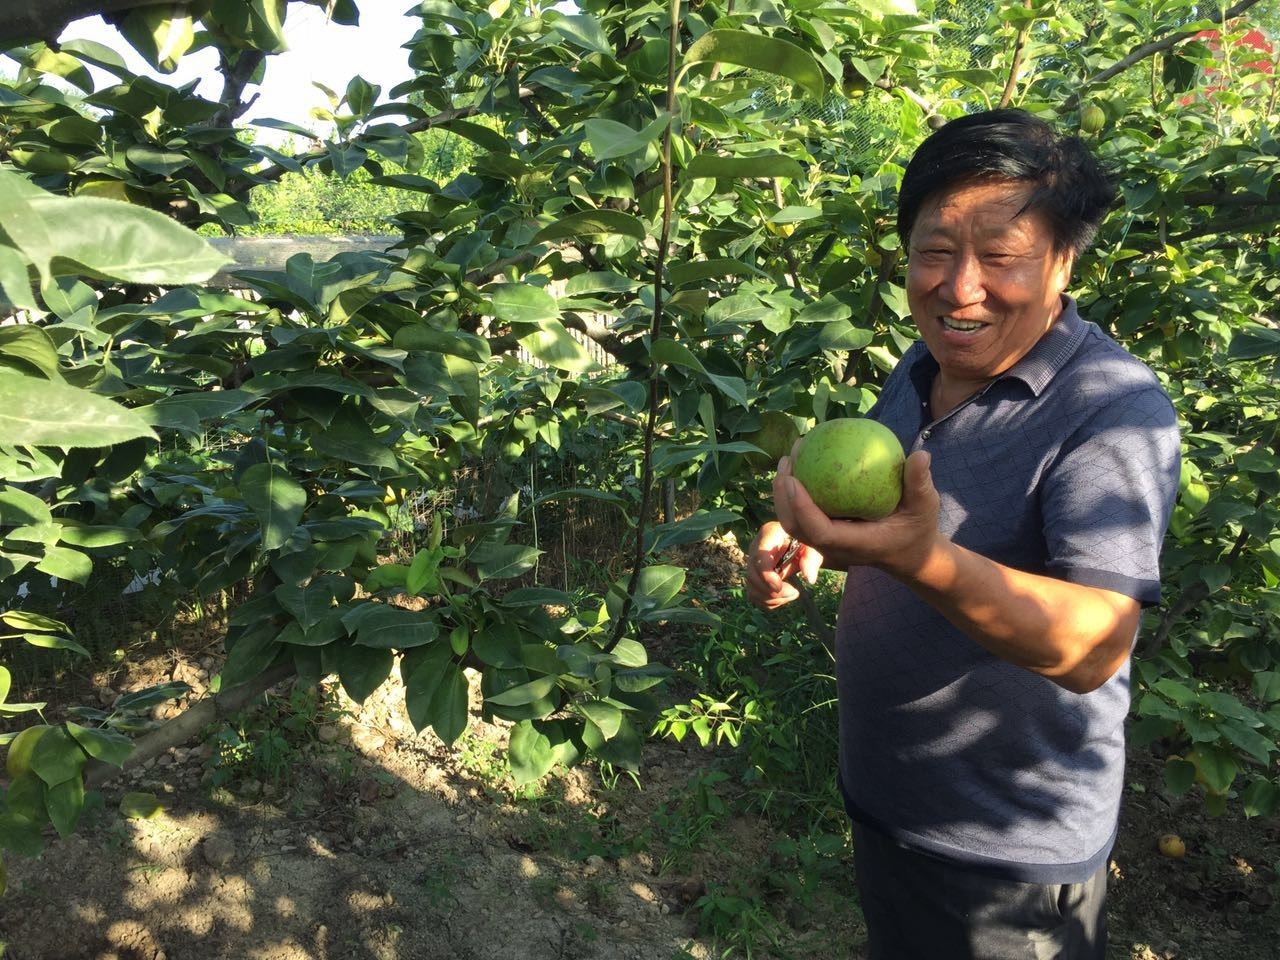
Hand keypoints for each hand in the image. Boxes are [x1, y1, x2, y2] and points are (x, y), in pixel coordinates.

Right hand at [745, 520, 822, 610]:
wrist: (796, 540)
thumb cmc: (803, 540)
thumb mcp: (811, 545)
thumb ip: (811, 558)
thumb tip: (809, 579)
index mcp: (768, 535)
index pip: (759, 557)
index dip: (766, 575)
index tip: (779, 587)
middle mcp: (755, 549)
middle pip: (752, 576)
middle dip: (772, 592)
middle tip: (795, 593)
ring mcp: (752, 564)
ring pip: (752, 589)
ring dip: (772, 599)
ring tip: (792, 594)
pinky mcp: (754, 577)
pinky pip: (754, 596)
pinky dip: (769, 602)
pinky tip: (784, 598)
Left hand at [773, 449, 941, 575]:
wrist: (909, 553)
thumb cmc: (917, 528)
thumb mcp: (926, 506)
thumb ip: (921, 484)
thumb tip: (921, 455)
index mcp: (857, 543)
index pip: (821, 531)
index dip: (802, 508)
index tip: (794, 479)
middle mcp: (836, 547)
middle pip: (797, 528)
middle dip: (783, 497)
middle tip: (787, 460)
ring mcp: (827, 543)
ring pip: (793, 524)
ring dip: (783, 494)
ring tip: (787, 459)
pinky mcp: (825, 534)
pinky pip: (802, 515)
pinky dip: (794, 494)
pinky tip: (800, 465)